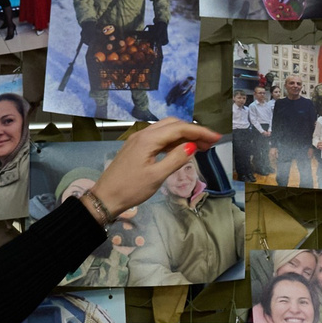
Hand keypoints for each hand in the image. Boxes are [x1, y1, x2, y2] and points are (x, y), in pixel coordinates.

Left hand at [89, 120, 218, 217]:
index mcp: (148, 139)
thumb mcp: (157, 176)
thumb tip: (192, 146)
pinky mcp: (137, 147)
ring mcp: (139, 139)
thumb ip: (176, 159)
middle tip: (210, 143)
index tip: (216, 138)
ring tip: (200, 147)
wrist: (105, 197)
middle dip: (193, 131)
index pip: (179, 128)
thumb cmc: (130, 189)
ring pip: (166, 130)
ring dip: (184, 135)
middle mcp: (143, 134)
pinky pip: (159, 138)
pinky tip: (181, 150)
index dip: (200, 132)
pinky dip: (173, 141)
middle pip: (173, 124)